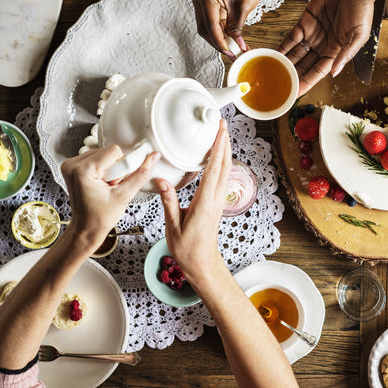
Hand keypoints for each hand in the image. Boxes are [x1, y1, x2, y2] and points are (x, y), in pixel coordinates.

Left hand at [60, 146, 157, 249]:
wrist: (86, 228)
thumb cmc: (99, 218)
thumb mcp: (124, 196)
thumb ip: (141, 174)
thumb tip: (152, 158)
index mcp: (82, 171)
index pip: (114, 151)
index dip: (123, 165)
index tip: (121, 181)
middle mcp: (72, 165)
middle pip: (107, 152)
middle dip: (116, 168)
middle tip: (113, 186)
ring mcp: (70, 165)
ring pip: (102, 154)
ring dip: (110, 168)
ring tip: (107, 186)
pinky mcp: (72, 167)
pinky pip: (95, 158)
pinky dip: (103, 169)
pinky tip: (102, 183)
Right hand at [156, 121, 231, 277]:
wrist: (202, 263)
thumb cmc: (188, 249)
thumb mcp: (172, 226)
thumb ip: (168, 201)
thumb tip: (162, 181)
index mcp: (205, 202)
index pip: (214, 169)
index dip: (218, 147)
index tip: (220, 131)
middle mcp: (215, 199)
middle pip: (225, 165)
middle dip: (225, 143)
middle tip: (223, 124)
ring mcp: (218, 201)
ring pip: (226, 171)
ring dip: (224, 151)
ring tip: (221, 134)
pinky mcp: (216, 204)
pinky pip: (222, 178)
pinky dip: (221, 163)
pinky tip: (216, 158)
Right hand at [192, 0, 263, 57]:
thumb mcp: (245, 7)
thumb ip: (238, 28)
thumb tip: (237, 47)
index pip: (211, 26)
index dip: (221, 42)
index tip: (230, 53)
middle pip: (205, 29)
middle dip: (219, 43)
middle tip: (233, 54)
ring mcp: (199, 0)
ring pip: (206, 28)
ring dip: (219, 39)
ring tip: (234, 48)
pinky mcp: (204, 3)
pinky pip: (210, 22)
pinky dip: (220, 31)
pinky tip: (231, 40)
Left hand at [277, 0, 373, 94]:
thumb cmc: (363, 8)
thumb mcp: (359, 34)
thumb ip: (346, 54)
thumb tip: (334, 73)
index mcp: (337, 51)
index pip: (319, 71)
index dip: (307, 82)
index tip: (295, 92)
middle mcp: (324, 45)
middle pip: (305, 65)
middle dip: (293, 75)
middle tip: (279, 86)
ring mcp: (314, 33)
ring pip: (296, 53)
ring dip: (285, 62)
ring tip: (273, 73)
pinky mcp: (305, 21)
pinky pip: (291, 37)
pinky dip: (283, 46)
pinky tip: (273, 54)